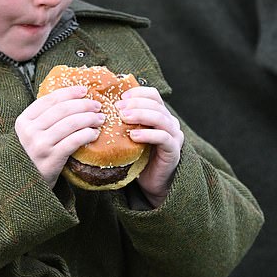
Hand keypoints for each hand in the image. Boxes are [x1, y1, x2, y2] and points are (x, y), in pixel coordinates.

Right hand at [15, 85, 103, 186]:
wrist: (27, 185)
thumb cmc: (32, 157)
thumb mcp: (30, 135)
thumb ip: (43, 120)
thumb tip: (71, 100)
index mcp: (23, 121)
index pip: (49, 100)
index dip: (69, 93)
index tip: (84, 90)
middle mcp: (29, 131)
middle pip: (62, 109)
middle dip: (83, 104)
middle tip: (97, 105)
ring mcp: (40, 145)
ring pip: (71, 123)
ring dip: (89, 118)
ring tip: (100, 119)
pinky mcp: (51, 158)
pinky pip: (74, 141)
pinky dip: (87, 134)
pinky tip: (94, 134)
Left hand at [120, 86, 183, 207]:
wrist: (151, 183)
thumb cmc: (138, 158)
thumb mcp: (130, 136)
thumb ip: (124, 122)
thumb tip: (102, 108)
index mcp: (161, 114)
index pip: (153, 95)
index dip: (137, 93)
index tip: (120, 98)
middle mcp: (170, 122)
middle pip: (156, 104)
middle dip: (135, 103)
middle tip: (118, 108)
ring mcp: (174, 136)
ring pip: (160, 118)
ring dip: (141, 115)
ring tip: (124, 118)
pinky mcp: (174, 150)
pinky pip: (163, 137)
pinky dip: (148, 134)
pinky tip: (133, 136)